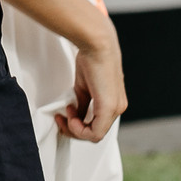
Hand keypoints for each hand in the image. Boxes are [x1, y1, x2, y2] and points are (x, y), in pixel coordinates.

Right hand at [63, 26, 126, 142]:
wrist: (97, 45)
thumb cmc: (91, 58)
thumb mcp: (84, 87)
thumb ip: (81, 103)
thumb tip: (74, 114)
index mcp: (114, 103)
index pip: (97, 126)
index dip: (78, 125)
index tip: (66, 114)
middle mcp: (118, 108)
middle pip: (95, 133)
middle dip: (74, 130)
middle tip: (62, 119)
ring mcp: (115, 109)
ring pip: (95, 135)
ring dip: (75, 129)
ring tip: (66, 115)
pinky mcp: (109, 108)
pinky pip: (94, 133)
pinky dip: (79, 129)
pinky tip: (71, 116)